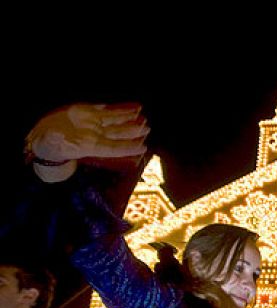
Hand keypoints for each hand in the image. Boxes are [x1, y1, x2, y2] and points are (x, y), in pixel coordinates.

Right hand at [27, 103, 148, 180]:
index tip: (143, 148)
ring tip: (142, 116)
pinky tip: (134, 108)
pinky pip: (108, 110)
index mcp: (89, 146)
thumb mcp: (49, 143)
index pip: (112, 148)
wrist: (47, 137)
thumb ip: (53, 139)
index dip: (127, 148)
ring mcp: (94, 124)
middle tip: (148, 129)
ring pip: (116, 121)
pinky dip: (121, 109)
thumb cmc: (49, 144)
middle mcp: (96, 135)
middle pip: (119, 134)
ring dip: (130, 119)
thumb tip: (55, 136)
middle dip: (133, 132)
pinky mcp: (90, 114)